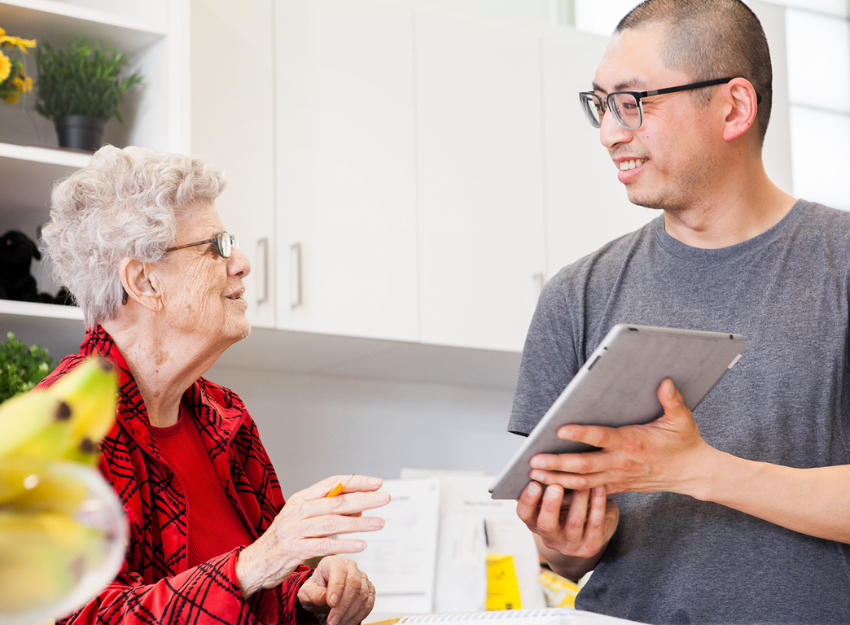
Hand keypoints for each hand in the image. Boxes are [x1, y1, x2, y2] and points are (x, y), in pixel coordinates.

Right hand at [236, 475, 389, 597]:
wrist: (256, 562)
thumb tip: (360, 506)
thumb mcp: (305, 519)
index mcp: (301, 498)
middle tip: (385, 498)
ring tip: (380, 523)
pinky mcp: (293, 549)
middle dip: (364, 499)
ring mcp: (294, 529)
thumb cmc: (285, 539)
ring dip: (359, 523)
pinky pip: (323, 545)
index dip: (356, 482)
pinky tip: (361, 545)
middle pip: (336, 501)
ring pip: (332, 523)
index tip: (377, 483)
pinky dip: (344, 544)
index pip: (333, 483)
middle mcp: (297, 510)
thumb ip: (330, 512)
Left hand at [298, 556, 374, 624]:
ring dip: (350, 613)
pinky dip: (358, 616)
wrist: (324, 597)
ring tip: (337, 623)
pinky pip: (368, 603)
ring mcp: (362, 577)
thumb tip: (325, 598)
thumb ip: (314, 594)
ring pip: (362, 595)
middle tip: (333, 621)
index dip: (336, 587)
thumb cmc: (315, 591)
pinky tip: (346, 622)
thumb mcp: (307, 592)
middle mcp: (350, 566)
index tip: (331, 603)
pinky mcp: (369, 589)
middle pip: (354, 583)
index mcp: (333, 562)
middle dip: (343, 605)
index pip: (339, 571)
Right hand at [516, 483, 617, 578]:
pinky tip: (599, 488)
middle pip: (546, 525)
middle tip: (555, 486)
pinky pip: (595, 524)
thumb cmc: (569, 506)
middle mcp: (550, 538)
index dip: (528, 500)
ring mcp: (570, 545)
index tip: (534, 483)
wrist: (593, 532)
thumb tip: (544, 466)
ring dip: (579, 499)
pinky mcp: (590, 547)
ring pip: (574, 522)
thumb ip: (548, 488)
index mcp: (535, 523)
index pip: (525, 514)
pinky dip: (598, 504)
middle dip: (550, 505)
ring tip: (584, 482)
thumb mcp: (555, 499)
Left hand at [527, 379, 710, 494]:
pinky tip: (553, 489)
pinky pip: (592, 492)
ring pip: (583, 482)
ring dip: (558, 479)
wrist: (693, 472)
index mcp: (632, 442)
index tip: (559, 430)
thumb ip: (671, 400)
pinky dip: (572, 492)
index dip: (580, 434)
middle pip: (584, 465)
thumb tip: (664, 381)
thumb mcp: (681, 418)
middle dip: (557, 463)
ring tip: (535, 475)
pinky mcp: (619, 486)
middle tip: (534, 460)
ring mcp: (619, 476)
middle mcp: (621, 462)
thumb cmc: (684, 442)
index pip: (601, 437)